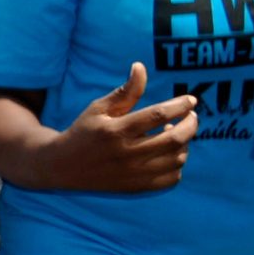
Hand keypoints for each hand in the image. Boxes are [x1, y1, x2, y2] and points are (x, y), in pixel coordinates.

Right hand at [34, 62, 196, 192]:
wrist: (62, 166)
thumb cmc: (84, 132)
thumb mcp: (99, 108)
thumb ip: (125, 91)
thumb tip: (140, 67)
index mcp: (115, 130)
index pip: (158, 115)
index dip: (180, 105)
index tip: (190, 100)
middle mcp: (126, 154)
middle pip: (175, 139)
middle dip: (190, 124)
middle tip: (190, 116)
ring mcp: (133, 173)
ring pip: (177, 159)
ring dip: (184, 144)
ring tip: (174, 134)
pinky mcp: (136, 187)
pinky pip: (172, 178)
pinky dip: (177, 164)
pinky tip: (168, 154)